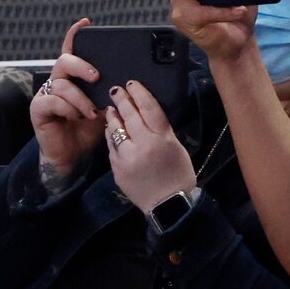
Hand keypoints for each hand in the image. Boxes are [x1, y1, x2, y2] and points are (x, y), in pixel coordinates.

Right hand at [33, 19, 106, 187]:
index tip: (87, 23)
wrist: (73, 155)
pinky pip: (52, 101)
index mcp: (73, 78)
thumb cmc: (87, 130)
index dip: (76, 34)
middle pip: (65, 61)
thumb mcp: (103, 107)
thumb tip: (127, 81)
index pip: (72, 50)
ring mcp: (46, 94)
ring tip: (91, 113)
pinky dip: (67, 108)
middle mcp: (57, 81)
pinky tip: (76, 117)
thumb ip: (108, 93)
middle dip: (82, 66)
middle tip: (96, 77)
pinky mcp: (38, 109)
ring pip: (61, 84)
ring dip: (80, 98)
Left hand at [101, 79, 198, 213]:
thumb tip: (145, 113)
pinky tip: (111, 131)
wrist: (168, 205)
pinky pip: (111, 147)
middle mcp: (143, 145)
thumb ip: (160, 130)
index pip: (148, 108)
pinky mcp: (117, 169)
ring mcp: (127, 157)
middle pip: (129, 115)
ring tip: (111, 109)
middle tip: (116, 90)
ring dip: (113, 117)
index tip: (131, 84)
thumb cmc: (178, 174)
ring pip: (115, 130)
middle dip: (121, 100)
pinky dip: (111, 137)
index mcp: (162, 138)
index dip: (139, 93)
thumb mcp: (175, 147)